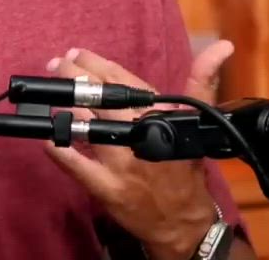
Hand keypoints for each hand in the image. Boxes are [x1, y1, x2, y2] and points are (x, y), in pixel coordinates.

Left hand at [43, 41, 234, 259]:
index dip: (95, 63)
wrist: (184, 222)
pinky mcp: (107, 188)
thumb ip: (202, 80)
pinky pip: (75, 165)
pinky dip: (58, 148)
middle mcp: (139, 135)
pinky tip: (46, 135)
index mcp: (159, 115)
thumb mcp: (196, 120)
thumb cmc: (184, 168)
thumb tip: (222, 46)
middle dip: (73, 75)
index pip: (122, 80)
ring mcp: (121, 163)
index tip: (76, 52)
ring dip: (66, 105)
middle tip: (57, 63)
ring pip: (86, 125)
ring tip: (50, 90)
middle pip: (100, 97)